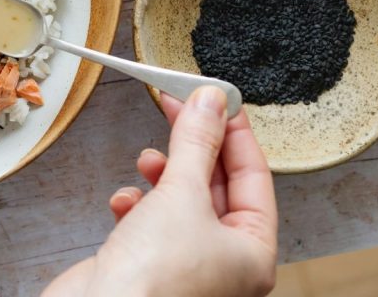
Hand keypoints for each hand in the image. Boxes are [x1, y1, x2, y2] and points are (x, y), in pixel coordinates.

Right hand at [44, 87, 277, 296]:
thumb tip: (211, 102)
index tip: (216, 99)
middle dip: (193, 149)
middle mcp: (224, 264)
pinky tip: (124, 202)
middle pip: (216, 186)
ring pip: (181, 202)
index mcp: (253, 254)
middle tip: (178, 108)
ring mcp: (184, 265)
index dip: (234, 133)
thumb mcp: (181, 194)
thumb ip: (197, 143)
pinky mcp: (147, 265)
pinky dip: (137, 206)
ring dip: (163, 176)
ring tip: (148, 160)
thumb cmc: (152, 281)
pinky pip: (150, 222)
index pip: (254, 177)